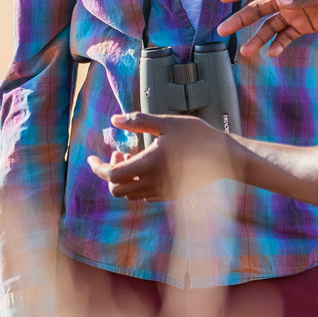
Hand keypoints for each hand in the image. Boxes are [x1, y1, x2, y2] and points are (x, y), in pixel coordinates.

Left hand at [88, 112, 241, 201]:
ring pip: (130, 195)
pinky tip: (146, 166)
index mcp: (149, 164)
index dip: (99, 167)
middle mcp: (153, 183)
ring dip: (124, 178)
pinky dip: (137, 184)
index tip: (91, 158)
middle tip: (118, 153)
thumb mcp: (167, 123)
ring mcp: (162, 192)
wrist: (226, 158)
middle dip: (110, 173)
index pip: (112, 175)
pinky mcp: (170, 195)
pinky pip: (144, 196)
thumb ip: (139, 121)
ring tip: (132, 156)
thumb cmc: (198, 136)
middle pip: (117, 190)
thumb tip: (114, 120)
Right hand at [216, 0, 317, 56]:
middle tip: (223, 31)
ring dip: (257, 38)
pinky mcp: (305, 25)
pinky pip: (286, 36)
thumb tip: (279, 2)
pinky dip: (278, 44)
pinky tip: (272, 54)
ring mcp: (296, 12)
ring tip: (245, 52)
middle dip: (241, 19)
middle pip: (259, 9)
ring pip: (270, 26)